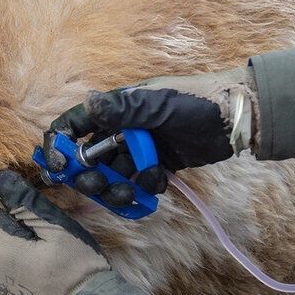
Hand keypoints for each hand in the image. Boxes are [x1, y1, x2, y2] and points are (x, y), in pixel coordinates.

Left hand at [0, 170, 112, 294]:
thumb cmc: (77, 265)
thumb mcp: (56, 227)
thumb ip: (26, 203)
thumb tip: (1, 179)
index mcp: (2, 250)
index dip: (20, 206)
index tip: (43, 210)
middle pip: (2, 232)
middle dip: (23, 226)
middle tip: (53, 230)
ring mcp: (0, 287)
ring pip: (7, 250)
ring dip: (24, 243)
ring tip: (52, 249)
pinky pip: (11, 269)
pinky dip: (24, 262)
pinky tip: (45, 264)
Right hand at [42, 67, 256, 205]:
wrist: (234, 118)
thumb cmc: (197, 102)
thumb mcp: (159, 103)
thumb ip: (123, 108)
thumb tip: (88, 102)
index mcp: (119, 109)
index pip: (77, 124)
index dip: (62, 144)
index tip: (60, 168)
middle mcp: (125, 128)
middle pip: (91, 157)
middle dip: (90, 175)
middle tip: (98, 186)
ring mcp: (142, 147)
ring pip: (115, 173)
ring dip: (117, 187)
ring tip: (132, 193)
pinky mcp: (160, 163)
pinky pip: (140, 181)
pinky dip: (145, 186)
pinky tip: (159, 179)